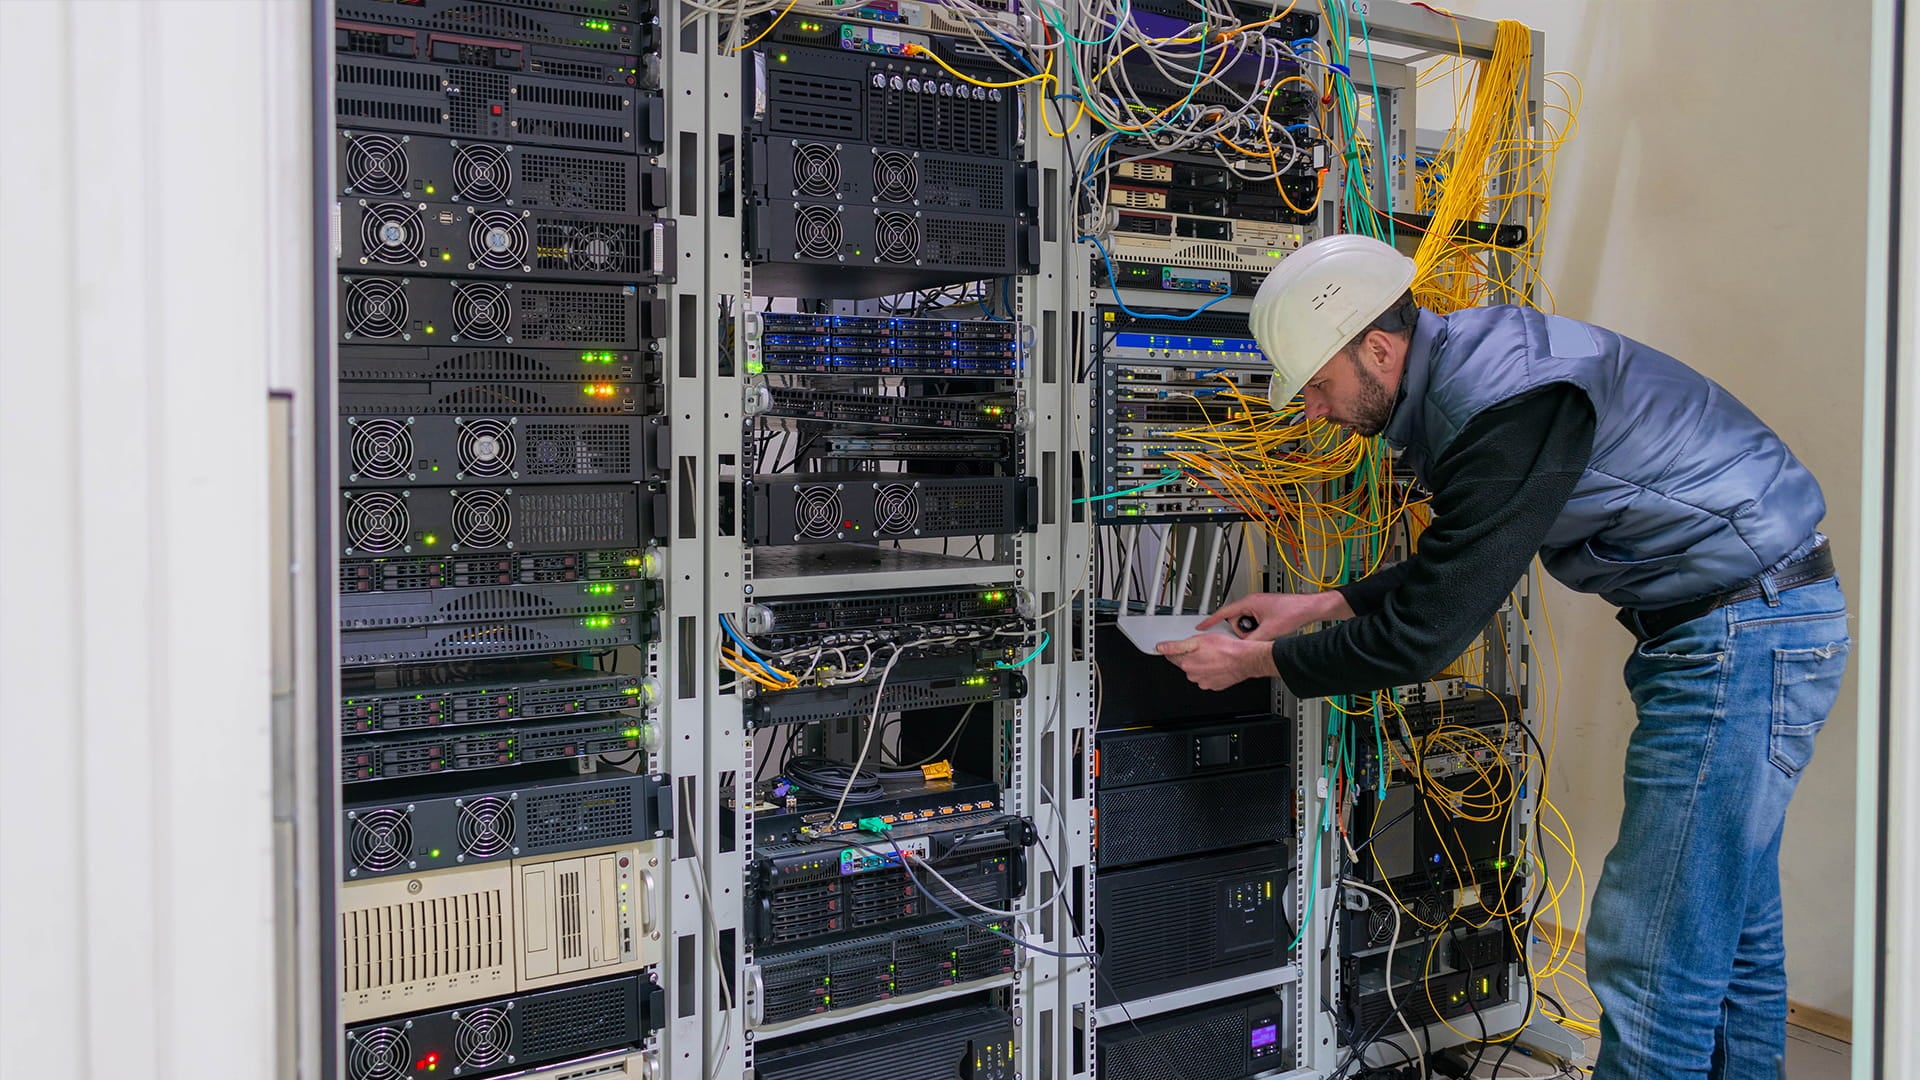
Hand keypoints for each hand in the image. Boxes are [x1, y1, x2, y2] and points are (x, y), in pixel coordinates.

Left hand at [1155, 633, 1278, 690]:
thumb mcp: (1198, 641)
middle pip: (1185, 664)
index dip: (1174, 649)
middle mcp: (1193, 675)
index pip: (1172, 656)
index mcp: (1187, 664)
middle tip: (1203, 648)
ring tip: (1213, 655)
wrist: (1244, 660)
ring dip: (1202, 663)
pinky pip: (1208, 677)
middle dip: (1191, 656)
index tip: (1177, 646)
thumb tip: (1160, 648)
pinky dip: (1211, 670)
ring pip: (1197, 671)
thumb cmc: (1226, 649)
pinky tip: (1218, 663)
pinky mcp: (1214, 685)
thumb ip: (1176, 646)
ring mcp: (1204, 682)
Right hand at [1196, 591, 1352, 641]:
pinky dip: (1260, 631)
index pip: (1223, 612)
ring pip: (1246, 625)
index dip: (1210, 621)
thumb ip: (1252, 640)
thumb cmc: (1293, 611)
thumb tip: (1242, 649)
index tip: (1200, 627)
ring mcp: (1259, 608)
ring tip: (1267, 633)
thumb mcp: (1270, 630)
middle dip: (1243, 632)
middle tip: (1255, 635)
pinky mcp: (1265, 613)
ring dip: (1253, 632)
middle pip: (1236, 622)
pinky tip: (1270, 631)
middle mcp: (1252, 603)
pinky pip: (1255, 625)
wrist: (1309, 609)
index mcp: (1248, 602)